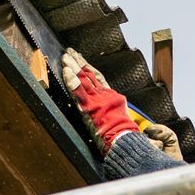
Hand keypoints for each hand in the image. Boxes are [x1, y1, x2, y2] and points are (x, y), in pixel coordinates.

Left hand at [61, 50, 180, 158]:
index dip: (90, 68)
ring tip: (66, 57)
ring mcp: (97, 100)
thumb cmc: (128, 136)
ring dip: (74, 67)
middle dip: (79, 63)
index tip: (81, 59)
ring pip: (83, 79)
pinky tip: (66, 72)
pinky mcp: (89, 108)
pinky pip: (78, 92)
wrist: (126, 142)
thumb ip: (119, 111)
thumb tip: (115, 109)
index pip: (99, 78)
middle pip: (90, 75)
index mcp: (113, 98)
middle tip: (70, 53)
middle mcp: (105, 96)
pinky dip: (72, 81)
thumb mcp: (125, 119)